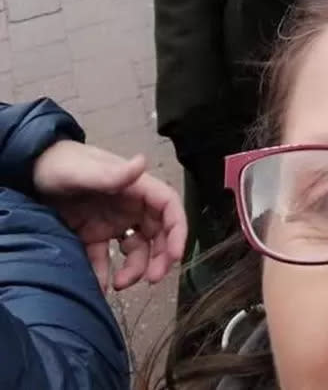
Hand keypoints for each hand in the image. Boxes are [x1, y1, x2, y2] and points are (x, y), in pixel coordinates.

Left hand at [33, 140, 186, 291]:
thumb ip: (112, 173)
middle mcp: (130, 205)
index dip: (178, 230)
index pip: (168, 207)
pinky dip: (104, 274)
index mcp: (135, 187)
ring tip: (118, 285)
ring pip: (137, 249)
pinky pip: (105, 257)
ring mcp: (113, 221)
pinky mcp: (94, 234)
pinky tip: (99, 286)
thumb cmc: (58, 163)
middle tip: (153, 279)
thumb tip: (144, 162)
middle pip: (158, 233)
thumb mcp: (83, 170)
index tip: (176, 255)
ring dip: (135, 269)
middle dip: (160, 257)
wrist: (27, 169)